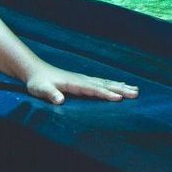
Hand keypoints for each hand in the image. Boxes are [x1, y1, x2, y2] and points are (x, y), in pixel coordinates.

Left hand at [22, 64, 138, 105]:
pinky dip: (113, 83)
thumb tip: (60, 100)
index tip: (119, 98)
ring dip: (121, 86)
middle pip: (105, 85)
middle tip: (136, 94)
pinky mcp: (83, 80)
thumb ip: (50, 94)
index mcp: (74, 83)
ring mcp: (84, 78)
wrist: (36, 70)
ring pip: (106, 82)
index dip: (106, 94)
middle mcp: (82, 79)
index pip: (93, 89)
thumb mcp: (40, 89)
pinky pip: (102, 82)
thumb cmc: (38, 82)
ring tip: (135, 90)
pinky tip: (120, 85)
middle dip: (120, 89)